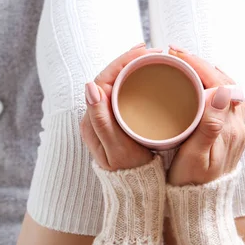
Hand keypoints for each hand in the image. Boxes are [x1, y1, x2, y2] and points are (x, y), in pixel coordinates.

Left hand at [80, 44, 158, 170]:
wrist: (134, 193)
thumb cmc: (128, 172)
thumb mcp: (116, 149)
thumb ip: (102, 120)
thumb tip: (90, 86)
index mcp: (93, 117)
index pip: (105, 78)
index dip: (124, 61)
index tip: (145, 51)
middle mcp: (96, 114)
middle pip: (111, 77)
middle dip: (131, 60)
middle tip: (154, 51)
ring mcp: (107, 117)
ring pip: (119, 83)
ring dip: (134, 68)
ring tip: (154, 58)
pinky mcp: (118, 120)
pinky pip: (125, 93)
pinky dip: (137, 80)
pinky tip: (151, 77)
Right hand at [167, 48, 244, 185]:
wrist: (201, 208)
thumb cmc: (192, 185)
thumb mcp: (195, 158)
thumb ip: (209, 126)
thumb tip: (220, 91)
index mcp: (229, 129)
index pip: (218, 83)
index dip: (198, 65)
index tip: (176, 55)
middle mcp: (237, 125)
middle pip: (225, 81)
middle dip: (201, 63)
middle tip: (175, 54)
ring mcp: (235, 128)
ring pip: (226, 88)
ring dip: (207, 71)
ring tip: (183, 63)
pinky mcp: (230, 132)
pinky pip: (224, 98)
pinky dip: (210, 83)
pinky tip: (195, 82)